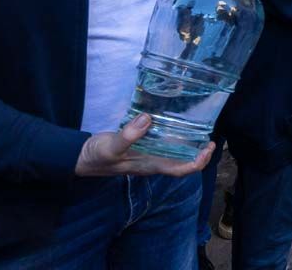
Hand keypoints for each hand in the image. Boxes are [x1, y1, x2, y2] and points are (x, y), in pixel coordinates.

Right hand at [75, 114, 212, 176]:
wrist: (80, 157)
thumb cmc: (96, 156)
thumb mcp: (110, 146)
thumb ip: (128, 136)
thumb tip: (148, 120)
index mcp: (149, 165)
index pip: (180, 170)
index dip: (197, 163)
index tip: (208, 149)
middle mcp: (152, 163)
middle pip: (181, 163)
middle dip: (198, 154)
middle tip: (211, 138)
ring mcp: (147, 156)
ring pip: (173, 154)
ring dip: (188, 146)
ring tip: (201, 130)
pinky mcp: (141, 148)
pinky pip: (162, 145)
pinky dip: (173, 137)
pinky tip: (175, 124)